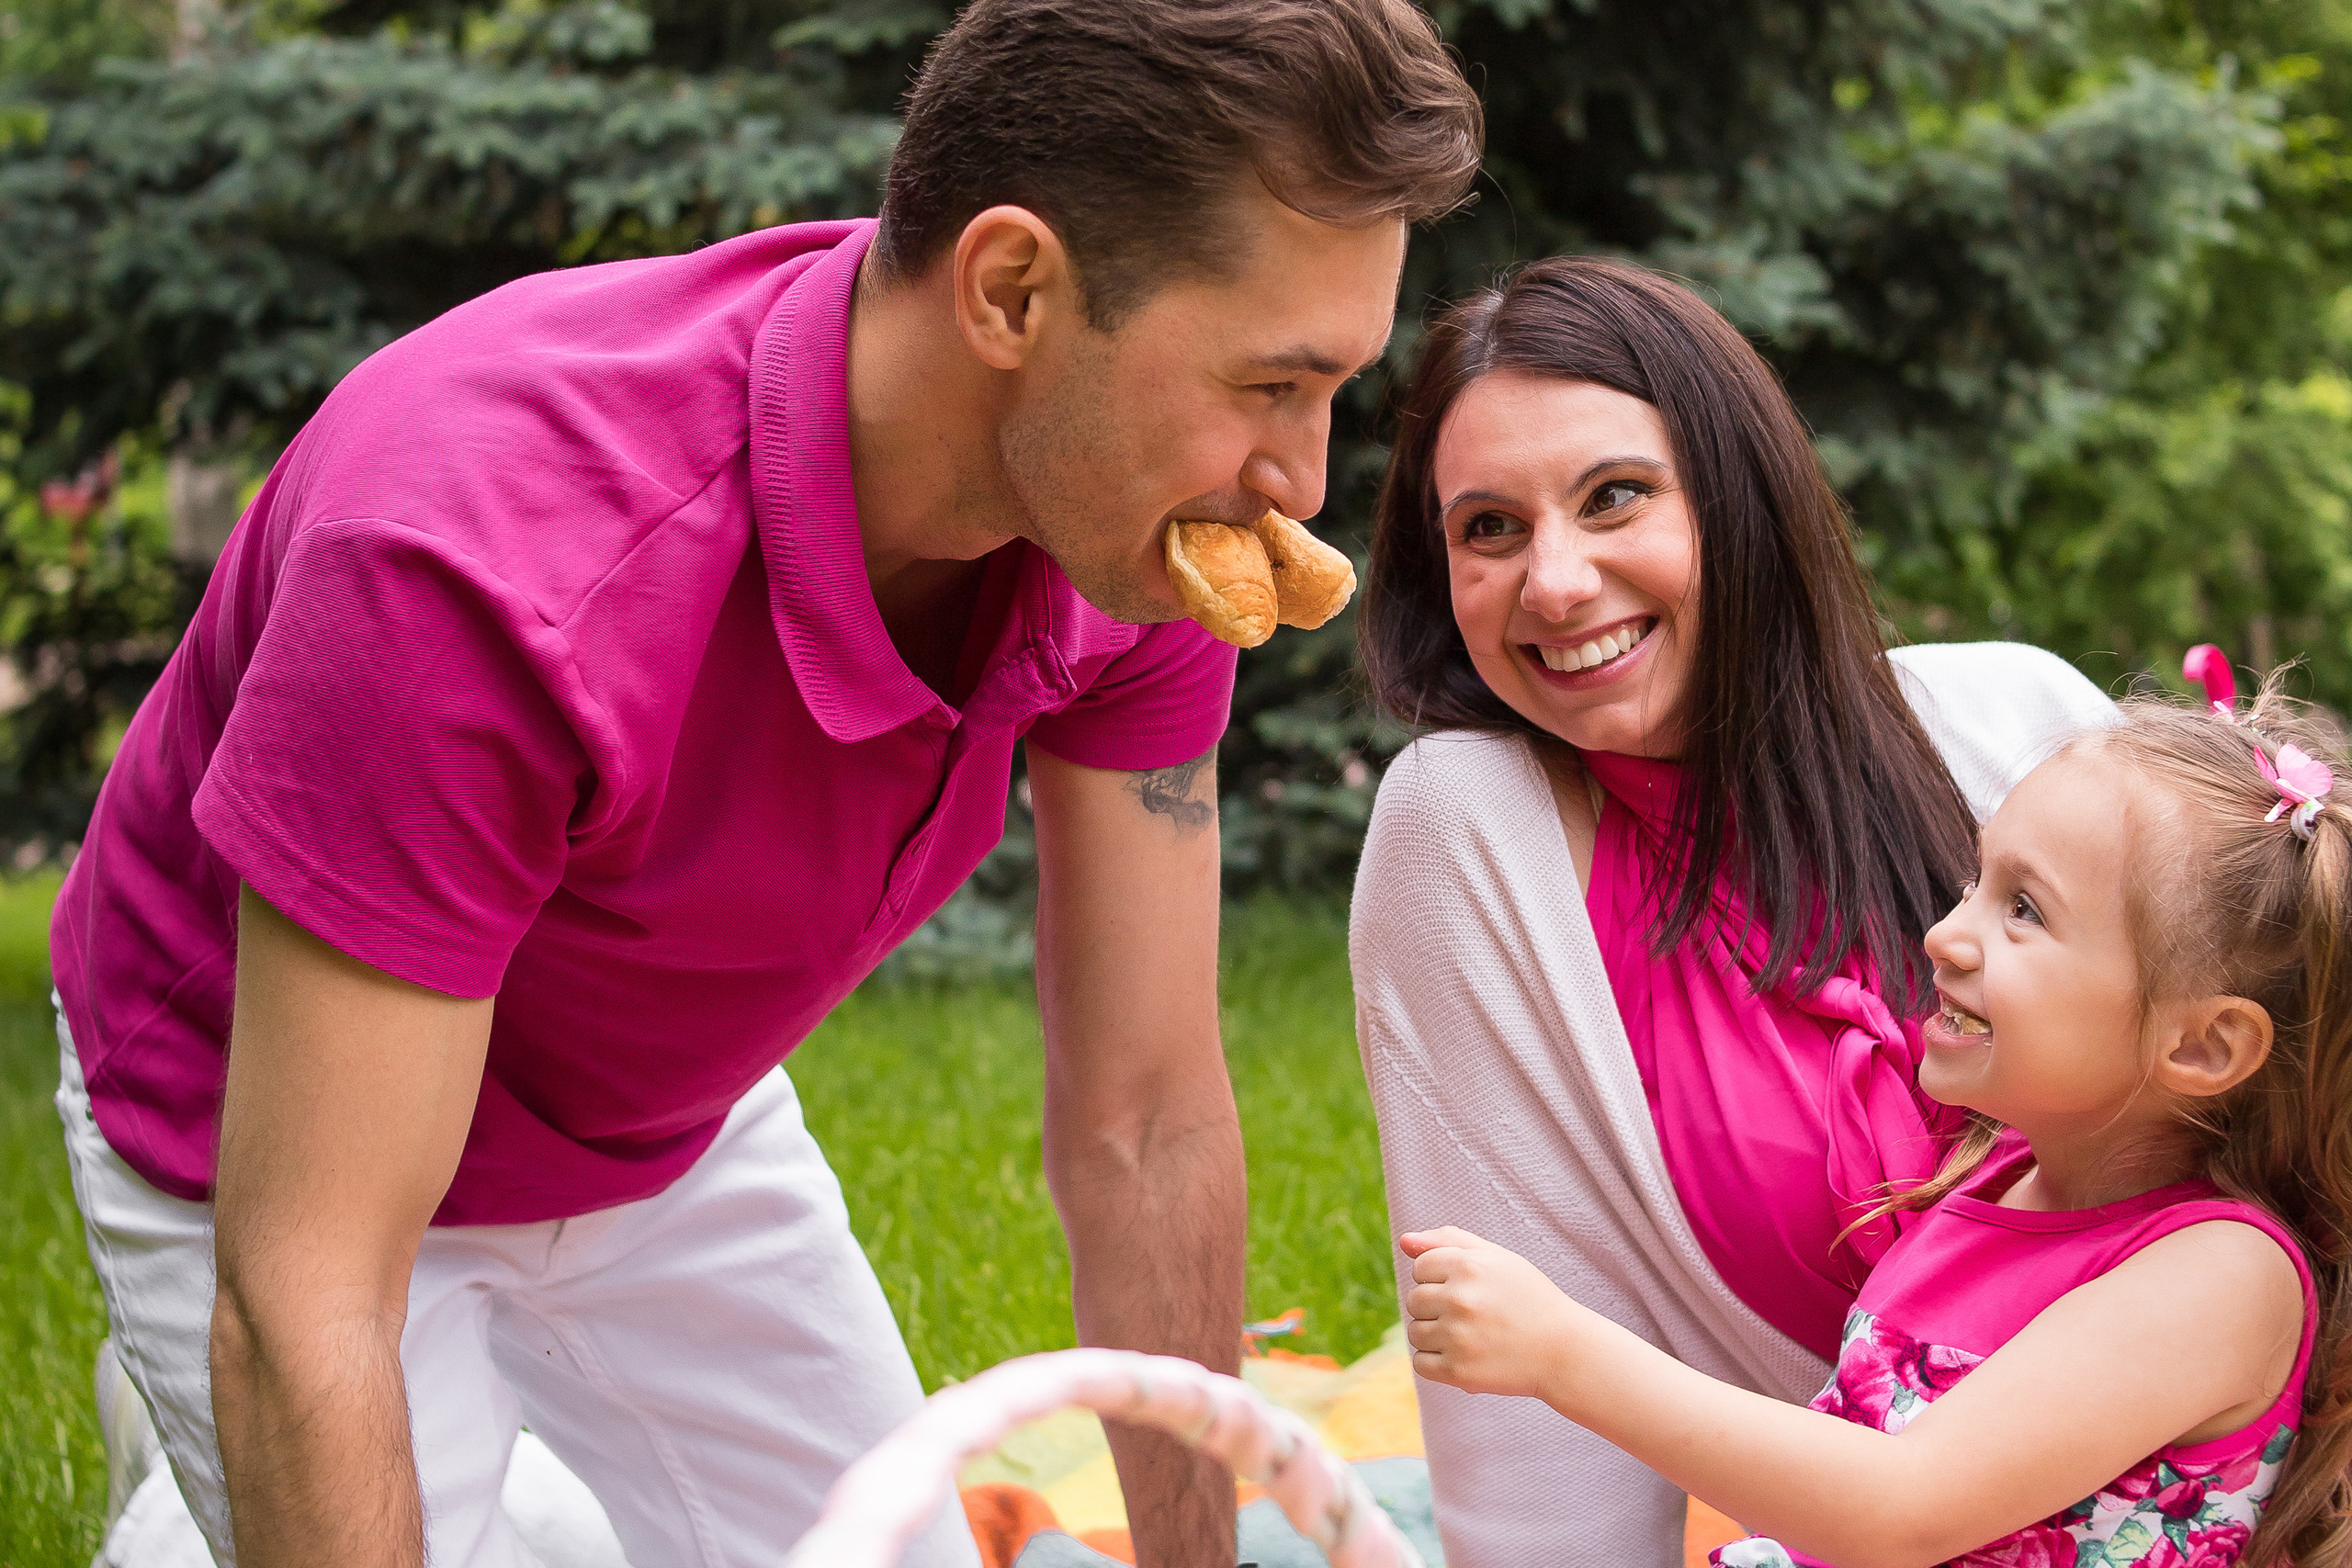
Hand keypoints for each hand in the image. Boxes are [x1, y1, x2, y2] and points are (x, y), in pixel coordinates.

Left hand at [1400, 1226, 1581, 1400]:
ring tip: (1470, 1336)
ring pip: (1415, 1333)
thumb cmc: (1527, 1298)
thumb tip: (1404, 1240)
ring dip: (1435, 1336)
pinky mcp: (1459, 1372)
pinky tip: (1465, 1356)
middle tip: (1472, 1315)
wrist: (1564, 1350)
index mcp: (1468, 1266)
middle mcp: (1460, 1299)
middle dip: (1436, 1306)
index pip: (1420, 1267)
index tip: (1468, 1288)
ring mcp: (1458, 1337)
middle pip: (1413, 1300)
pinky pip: (1420, 1363)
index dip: (1441, 1278)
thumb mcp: (1497, 1258)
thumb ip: (1448, 1241)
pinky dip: (1436, 1363)